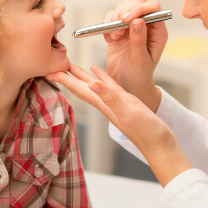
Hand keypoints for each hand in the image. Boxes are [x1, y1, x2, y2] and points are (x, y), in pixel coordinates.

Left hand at [48, 63, 192, 186]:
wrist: (160, 145)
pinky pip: (108, 85)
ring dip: (81, 75)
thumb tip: (91, 83)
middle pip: (81, 85)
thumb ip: (110, 97)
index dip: (63, 79)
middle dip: (66, 75)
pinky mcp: (125, 100)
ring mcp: (115, 101)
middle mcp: (105, 102)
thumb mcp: (127, 111)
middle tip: (52, 63)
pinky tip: (97, 71)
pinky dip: (101, 77)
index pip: (78, 88)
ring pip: (93, 84)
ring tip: (70, 64)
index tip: (47, 69)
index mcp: (102, 103)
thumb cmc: (146, 131)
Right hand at [104, 0, 167, 111]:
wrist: (126, 85)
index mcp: (158, 31)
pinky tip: (109, 40)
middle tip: (118, 24)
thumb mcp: (140, 60)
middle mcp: (146, 25)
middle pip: (138, 1)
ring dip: (115, 17)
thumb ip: (139, 40)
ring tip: (115, 35)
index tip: (126, 19)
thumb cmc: (139, 75)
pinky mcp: (118, 28)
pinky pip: (111, 17)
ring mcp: (132, 26)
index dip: (140, 8)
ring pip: (124, 5)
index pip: (153, 8)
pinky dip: (106, 25)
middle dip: (125, 10)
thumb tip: (138, 21)